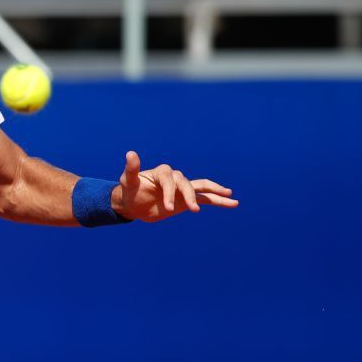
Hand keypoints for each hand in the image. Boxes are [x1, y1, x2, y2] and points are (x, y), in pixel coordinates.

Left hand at [114, 150, 237, 222]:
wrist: (134, 204)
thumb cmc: (130, 192)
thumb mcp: (128, 182)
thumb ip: (131, 169)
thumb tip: (131, 152)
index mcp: (162, 172)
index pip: (170, 180)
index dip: (169, 193)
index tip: (167, 207)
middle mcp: (175, 177)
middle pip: (186, 184)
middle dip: (189, 196)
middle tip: (192, 209)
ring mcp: (183, 187)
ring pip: (202, 187)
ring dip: (215, 191)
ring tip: (229, 195)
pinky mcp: (187, 198)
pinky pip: (206, 197)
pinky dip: (219, 200)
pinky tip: (233, 203)